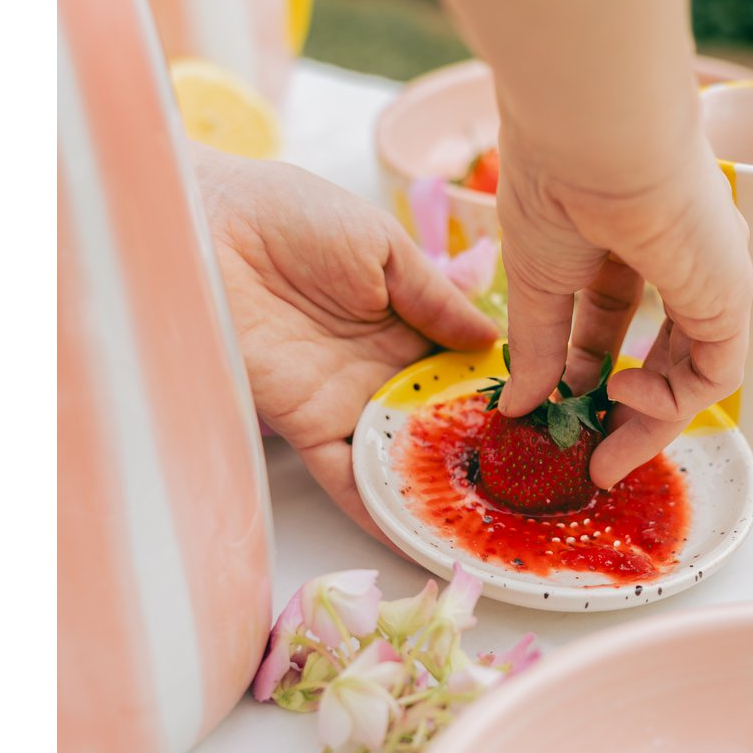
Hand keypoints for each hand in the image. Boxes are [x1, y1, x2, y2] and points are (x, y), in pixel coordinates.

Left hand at [195, 147, 497, 538]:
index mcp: (405, 319)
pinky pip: (347, 478)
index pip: (463, 366)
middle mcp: (380, 367)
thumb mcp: (381, 243)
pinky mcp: (305, 427)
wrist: (205, 228)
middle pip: (439, 420)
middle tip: (535, 488)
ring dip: (438, 491)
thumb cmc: (291, 216)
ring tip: (490, 525)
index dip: (500, 392)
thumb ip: (435, 296)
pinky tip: (421, 537)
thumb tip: (494, 338)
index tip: (546, 419)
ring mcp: (345, 401)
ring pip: (400, 459)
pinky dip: (380, 509)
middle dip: (480, 452)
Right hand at [495, 121, 752, 489]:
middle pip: (661, 354)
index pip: (614, 318)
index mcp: (628, 238)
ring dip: (651, 422)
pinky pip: (715, 372)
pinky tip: (622, 393)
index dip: (584, 369)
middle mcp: (679, 258)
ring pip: (693, 372)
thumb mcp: (536, 278)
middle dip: (625, 411)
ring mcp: (710, 276)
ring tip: (606, 455)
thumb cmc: (558, 183)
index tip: (553, 409)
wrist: (596, 137)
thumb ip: (537, 345)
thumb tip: (519, 404)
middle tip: (593, 459)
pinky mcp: (730, 294)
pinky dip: (672, 402)